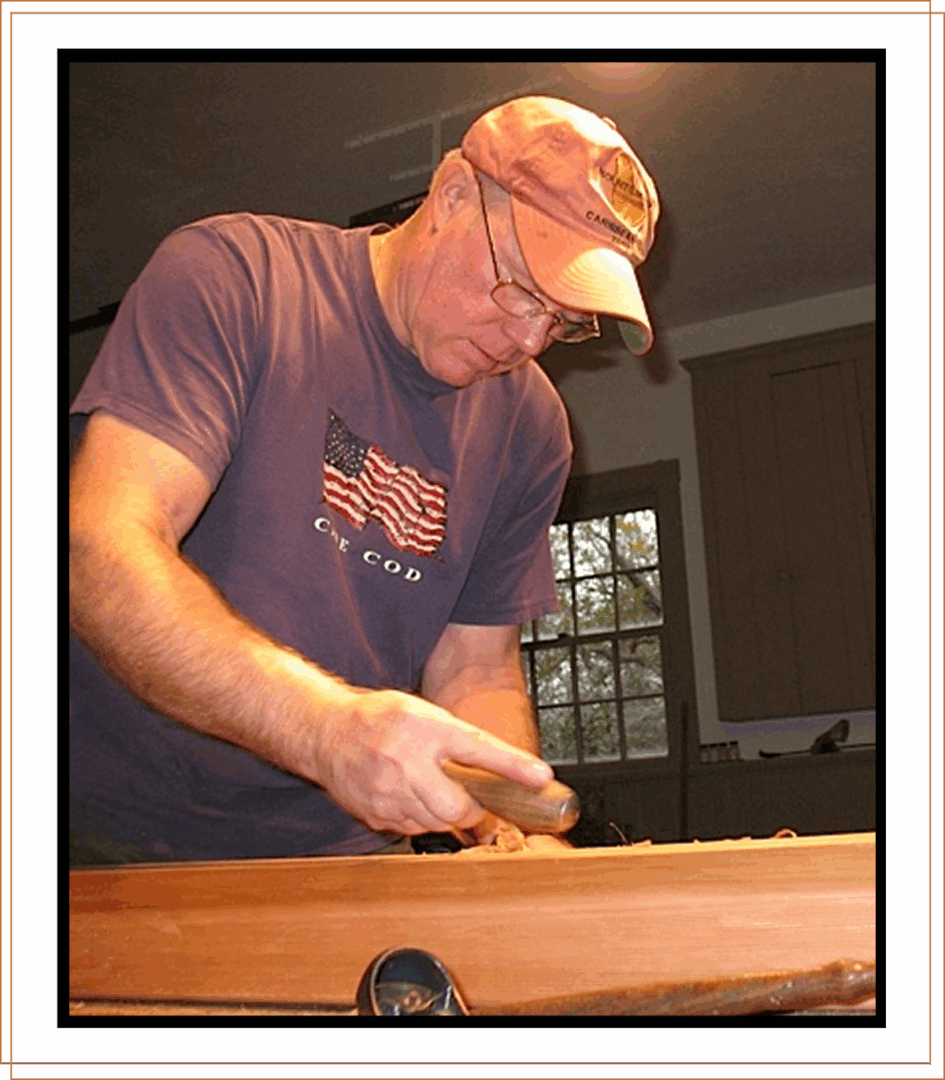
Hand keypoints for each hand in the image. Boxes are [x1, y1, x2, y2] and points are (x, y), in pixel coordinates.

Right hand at [310, 689, 551, 834]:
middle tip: (472, 800)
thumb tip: (503, 766)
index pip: (478, 748)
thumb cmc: (382, 719)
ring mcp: (387, 792)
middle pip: (457, 807)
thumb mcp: (423, 712)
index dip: (513, 765)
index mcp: (425, 728)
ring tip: (430, 788)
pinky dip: (419, 818)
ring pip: (436, 823)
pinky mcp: (375, 814)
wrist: (326, 732)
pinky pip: (412, 828)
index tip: (541, 777)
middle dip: (471, 810)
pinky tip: (407, 795)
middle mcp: (406, 760)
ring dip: (444, 813)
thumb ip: (457, 737)